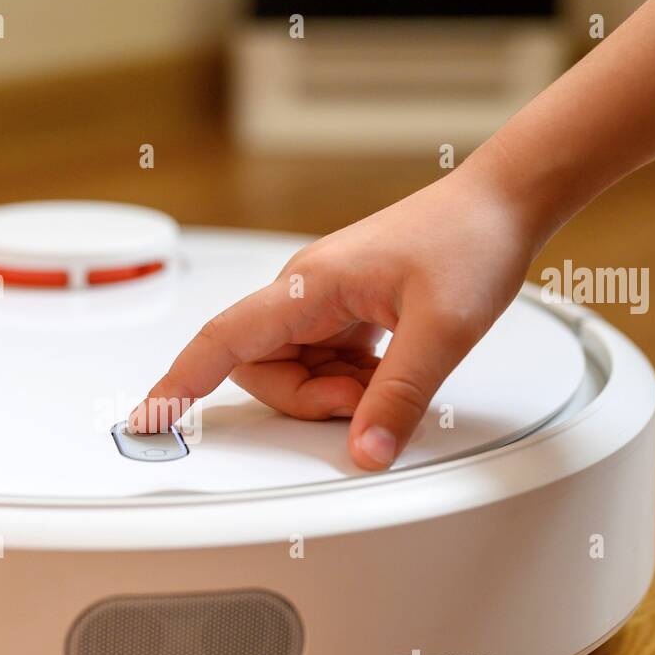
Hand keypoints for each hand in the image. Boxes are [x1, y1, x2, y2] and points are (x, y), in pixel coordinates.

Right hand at [127, 166, 537, 469]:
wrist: (504, 202)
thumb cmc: (470, 241)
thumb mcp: (442, 331)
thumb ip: (399, 398)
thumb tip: (365, 452)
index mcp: (309, 284)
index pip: (223, 340)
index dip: (180, 383)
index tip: (150, 417)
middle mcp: (306, 290)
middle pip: (261, 368)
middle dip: (304, 400)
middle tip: (363, 401)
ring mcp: (325, 300)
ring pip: (294, 369)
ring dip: (332, 391)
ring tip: (390, 377)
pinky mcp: (347, 309)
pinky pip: (324, 360)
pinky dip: (351, 380)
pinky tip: (391, 368)